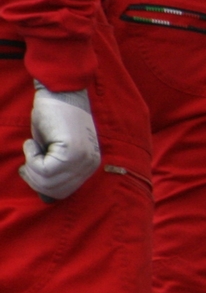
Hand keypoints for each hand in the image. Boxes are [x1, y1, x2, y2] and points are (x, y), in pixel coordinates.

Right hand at [20, 84, 98, 200]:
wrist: (59, 93)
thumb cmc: (53, 119)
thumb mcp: (53, 151)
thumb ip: (53, 172)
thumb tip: (46, 199)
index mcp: (89, 166)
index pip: (62, 193)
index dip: (40, 185)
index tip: (28, 169)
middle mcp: (90, 165)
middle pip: (54, 191)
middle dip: (33, 178)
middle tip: (28, 159)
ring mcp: (83, 158)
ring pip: (47, 182)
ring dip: (31, 167)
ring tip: (33, 147)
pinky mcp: (72, 150)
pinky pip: (43, 169)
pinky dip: (30, 158)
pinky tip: (33, 143)